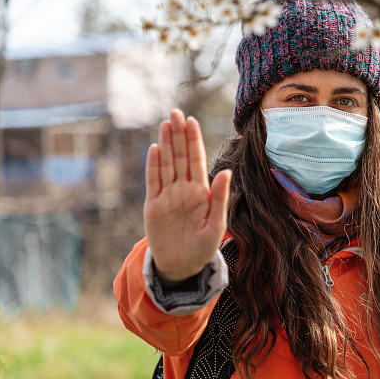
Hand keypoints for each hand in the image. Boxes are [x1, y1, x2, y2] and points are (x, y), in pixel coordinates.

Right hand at [143, 109, 231, 284]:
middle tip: (176, 112)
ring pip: (166, 164)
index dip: (194, 140)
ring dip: (166, 144)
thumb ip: (220, 197)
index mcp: (201, 192)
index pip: (197, 161)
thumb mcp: (217, 224)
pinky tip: (155, 148)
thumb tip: (227, 171)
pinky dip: (153, 165)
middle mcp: (184, 190)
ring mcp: (167, 196)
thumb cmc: (203, 247)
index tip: (192, 121)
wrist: (182, 266)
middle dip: (179, 135)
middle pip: (180, 157)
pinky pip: (153, 181)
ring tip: (166, 123)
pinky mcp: (153, 206)